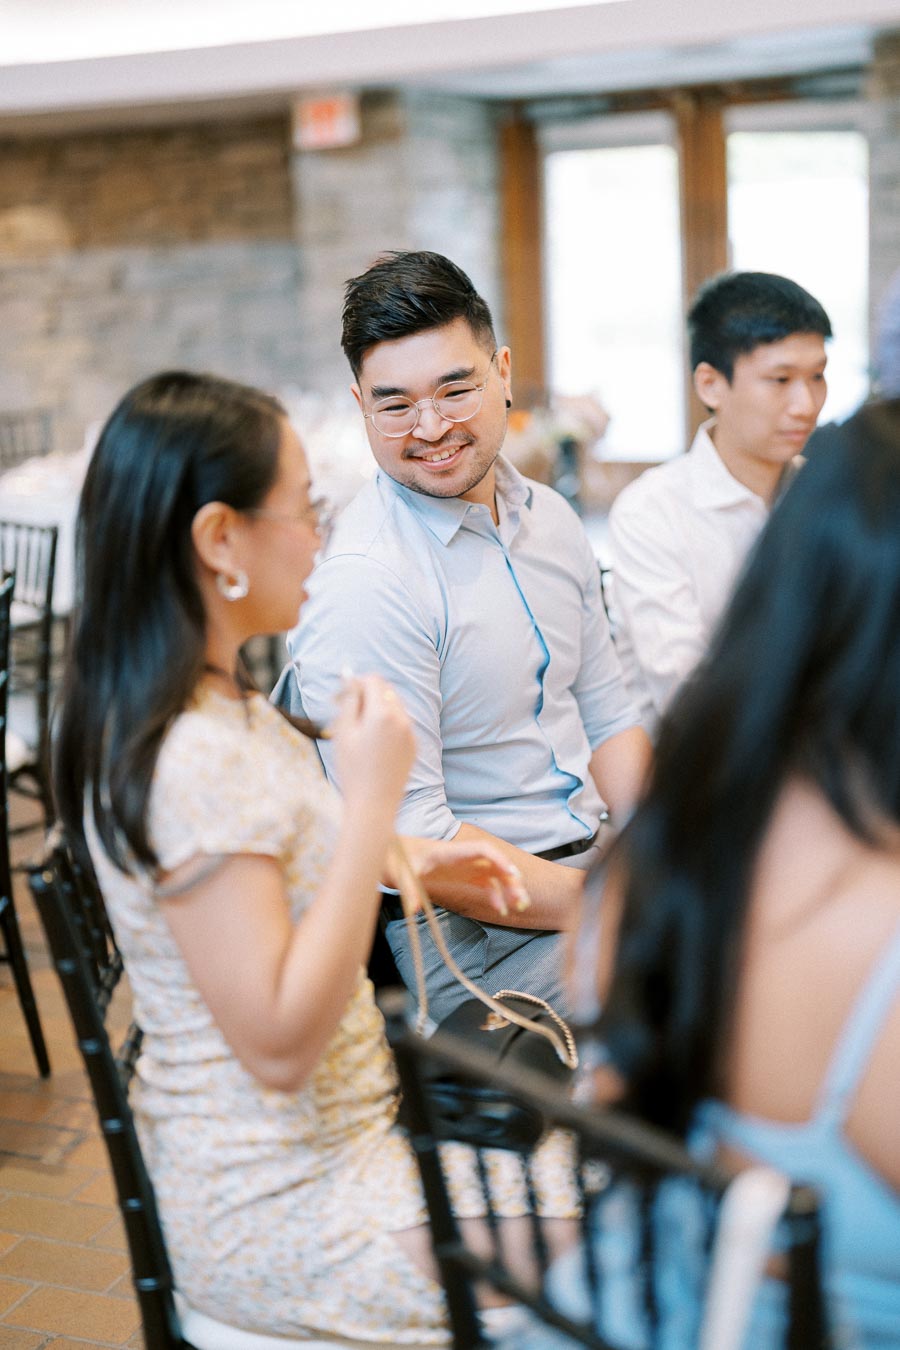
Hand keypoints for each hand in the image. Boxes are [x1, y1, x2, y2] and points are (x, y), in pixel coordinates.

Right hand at [332, 675, 414, 812]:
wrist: (374, 805)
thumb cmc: (352, 770)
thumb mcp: (343, 732)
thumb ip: (349, 701)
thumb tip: (352, 679)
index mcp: (383, 713)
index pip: (374, 680)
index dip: (356, 682)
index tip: (342, 695)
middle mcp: (402, 719)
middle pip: (386, 690)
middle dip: (367, 694)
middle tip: (346, 710)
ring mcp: (411, 733)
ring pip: (394, 706)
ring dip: (377, 708)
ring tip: (358, 729)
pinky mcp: (413, 746)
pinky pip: (401, 724)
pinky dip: (387, 723)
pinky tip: (372, 743)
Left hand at [397, 836, 530, 918]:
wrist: (392, 855)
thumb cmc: (398, 859)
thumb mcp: (400, 873)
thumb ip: (408, 890)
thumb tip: (412, 910)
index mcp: (451, 852)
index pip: (482, 850)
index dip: (500, 859)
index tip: (512, 874)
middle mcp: (463, 857)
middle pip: (495, 864)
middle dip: (511, 879)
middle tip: (521, 899)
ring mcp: (465, 867)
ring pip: (495, 875)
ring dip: (509, 889)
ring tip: (519, 906)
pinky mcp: (463, 876)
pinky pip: (486, 885)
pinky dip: (496, 896)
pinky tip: (500, 911)